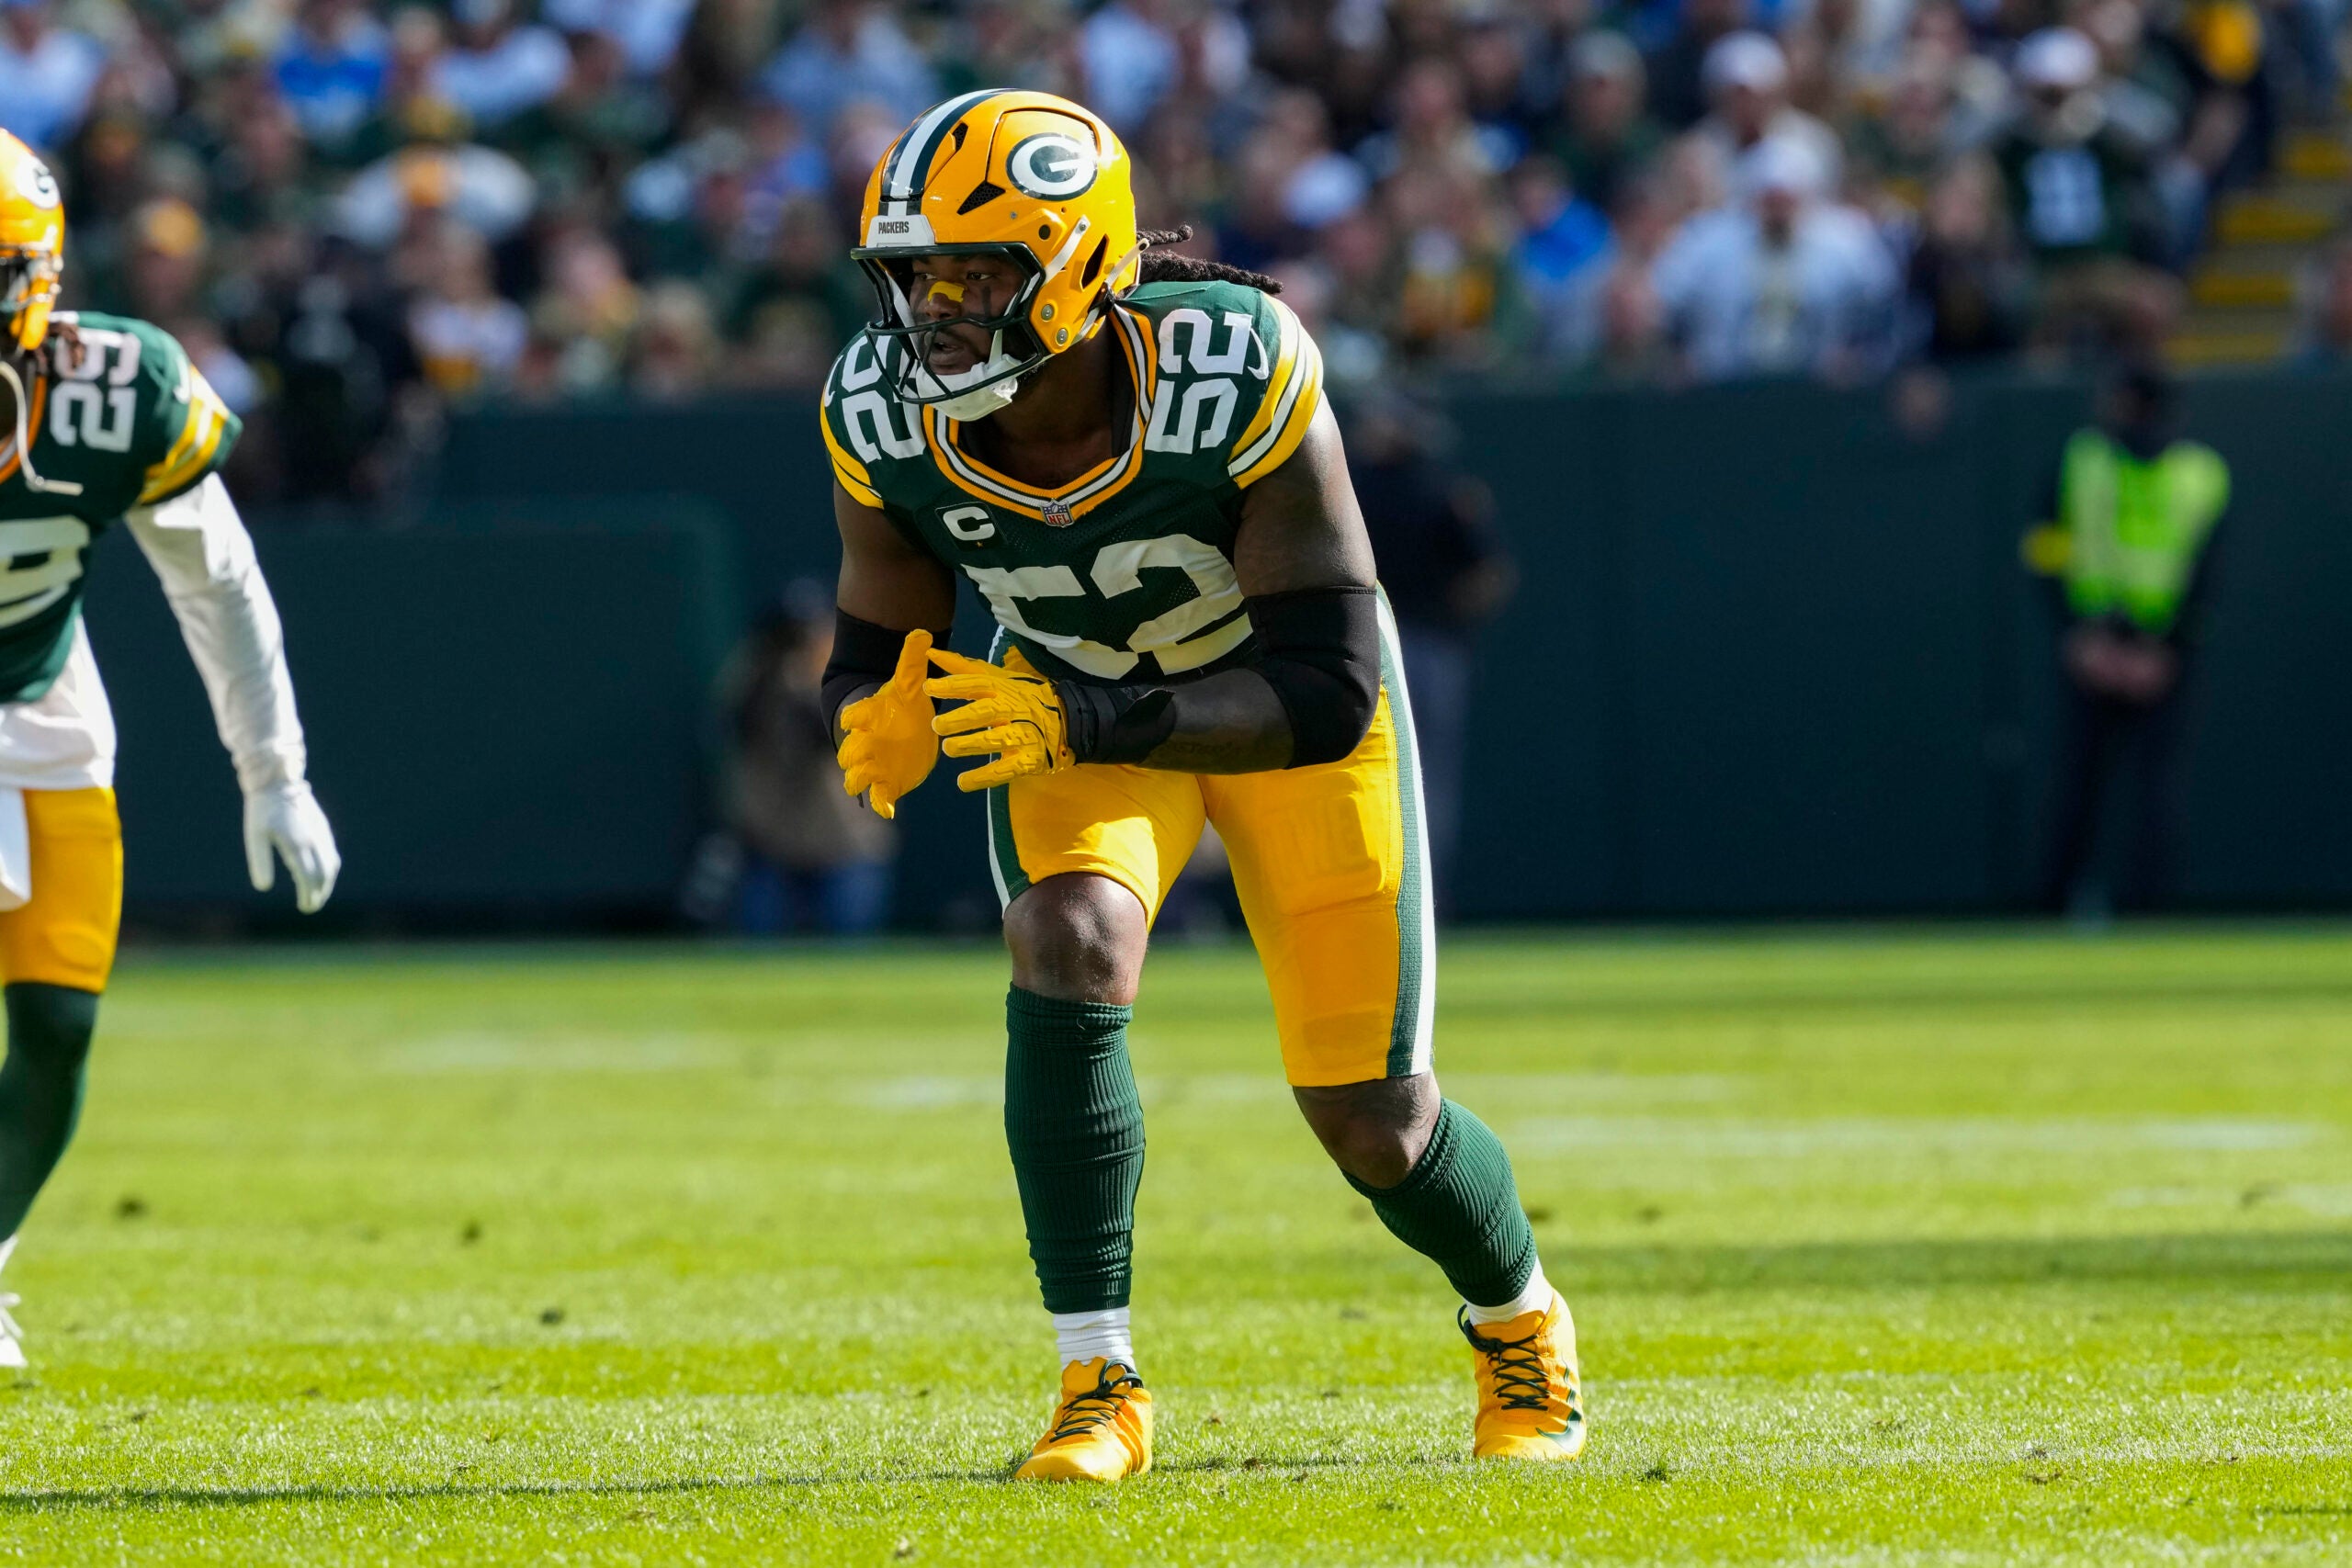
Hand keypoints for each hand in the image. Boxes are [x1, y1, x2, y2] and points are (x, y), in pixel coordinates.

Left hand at [244, 780, 339, 913]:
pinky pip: (331, 853)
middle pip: (324, 875)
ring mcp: (321, 834)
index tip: (304, 907)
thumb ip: (260, 862)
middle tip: (311, 906)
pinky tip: (321, 874)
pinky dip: (329, 869)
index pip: (308, 878)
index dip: (308, 896)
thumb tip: (264, 888)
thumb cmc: (262, 810)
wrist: (278, 781)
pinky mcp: (323, 828)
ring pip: (331, 865)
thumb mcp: (255, 837)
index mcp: (297, 845)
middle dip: (320, 894)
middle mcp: (314, 841)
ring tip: (318, 894)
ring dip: (327, 883)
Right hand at [836, 628, 936, 819]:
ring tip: (863, 785)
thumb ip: (912, 659)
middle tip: (861, 754)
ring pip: (855, 777)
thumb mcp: (910, 681)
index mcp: (870, 716)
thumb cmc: (901, 704)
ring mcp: (873, 764)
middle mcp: (866, 742)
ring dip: (857, 781)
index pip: (854, 715)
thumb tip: (922, 631)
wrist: (901, 727)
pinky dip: (880, 804)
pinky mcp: (885, 782)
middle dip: (851, 753)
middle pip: (849, 750)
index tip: (855, 720)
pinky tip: (888, 810)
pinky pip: (877, 797)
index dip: (853, 717)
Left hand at [925, 648, 1073, 791]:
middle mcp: (1014, 710)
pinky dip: (983, 777)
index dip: (953, 686)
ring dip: (971, 745)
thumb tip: (932, 653)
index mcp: (1004, 689)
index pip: (977, 684)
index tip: (929, 688)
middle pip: (986, 713)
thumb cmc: (1024, 698)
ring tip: (949, 748)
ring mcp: (1024, 736)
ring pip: (996, 741)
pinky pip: (1006, 770)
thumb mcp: (999, 679)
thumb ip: (964, 669)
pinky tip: (963, 782)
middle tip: (936, 725)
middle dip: (960, 719)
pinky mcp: (1030, 760)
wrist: (1070, 721)